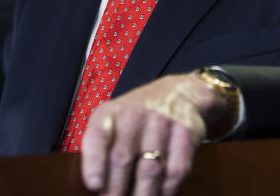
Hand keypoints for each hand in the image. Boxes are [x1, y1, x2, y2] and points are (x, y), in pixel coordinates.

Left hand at [79, 73, 224, 195]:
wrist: (179, 94)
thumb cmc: (138, 116)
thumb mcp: (113, 120)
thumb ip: (100, 148)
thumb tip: (95, 187)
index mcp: (110, 113)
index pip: (98, 136)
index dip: (94, 162)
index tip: (94, 184)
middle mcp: (135, 114)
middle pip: (122, 160)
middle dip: (116, 191)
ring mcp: (162, 122)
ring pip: (149, 170)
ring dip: (142, 195)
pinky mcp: (185, 134)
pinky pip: (175, 172)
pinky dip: (167, 191)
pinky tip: (160, 195)